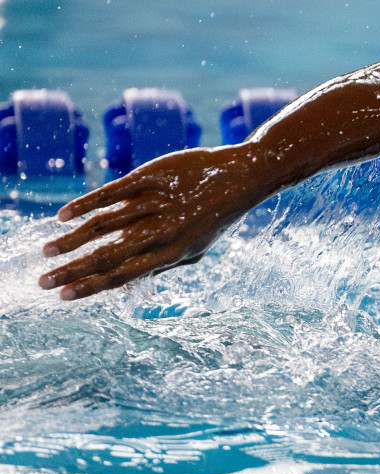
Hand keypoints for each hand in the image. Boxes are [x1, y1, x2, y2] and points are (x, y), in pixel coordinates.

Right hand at [39, 146, 267, 300]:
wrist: (242, 177)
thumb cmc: (214, 217)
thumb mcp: (195, 249)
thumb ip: (163, 265)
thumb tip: (130, 283)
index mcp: (172, 253)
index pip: (124, 275)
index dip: (92, 287)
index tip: (63, 297)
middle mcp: (161, 231)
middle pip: (109, 255)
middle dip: (72, 271)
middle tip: (42, 281)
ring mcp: (155, 203)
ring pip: (105, 225)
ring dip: (72, 240)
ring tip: (47, 251)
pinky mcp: (151, 177)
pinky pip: (112, 192)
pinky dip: (86, 204)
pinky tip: (63, 216)